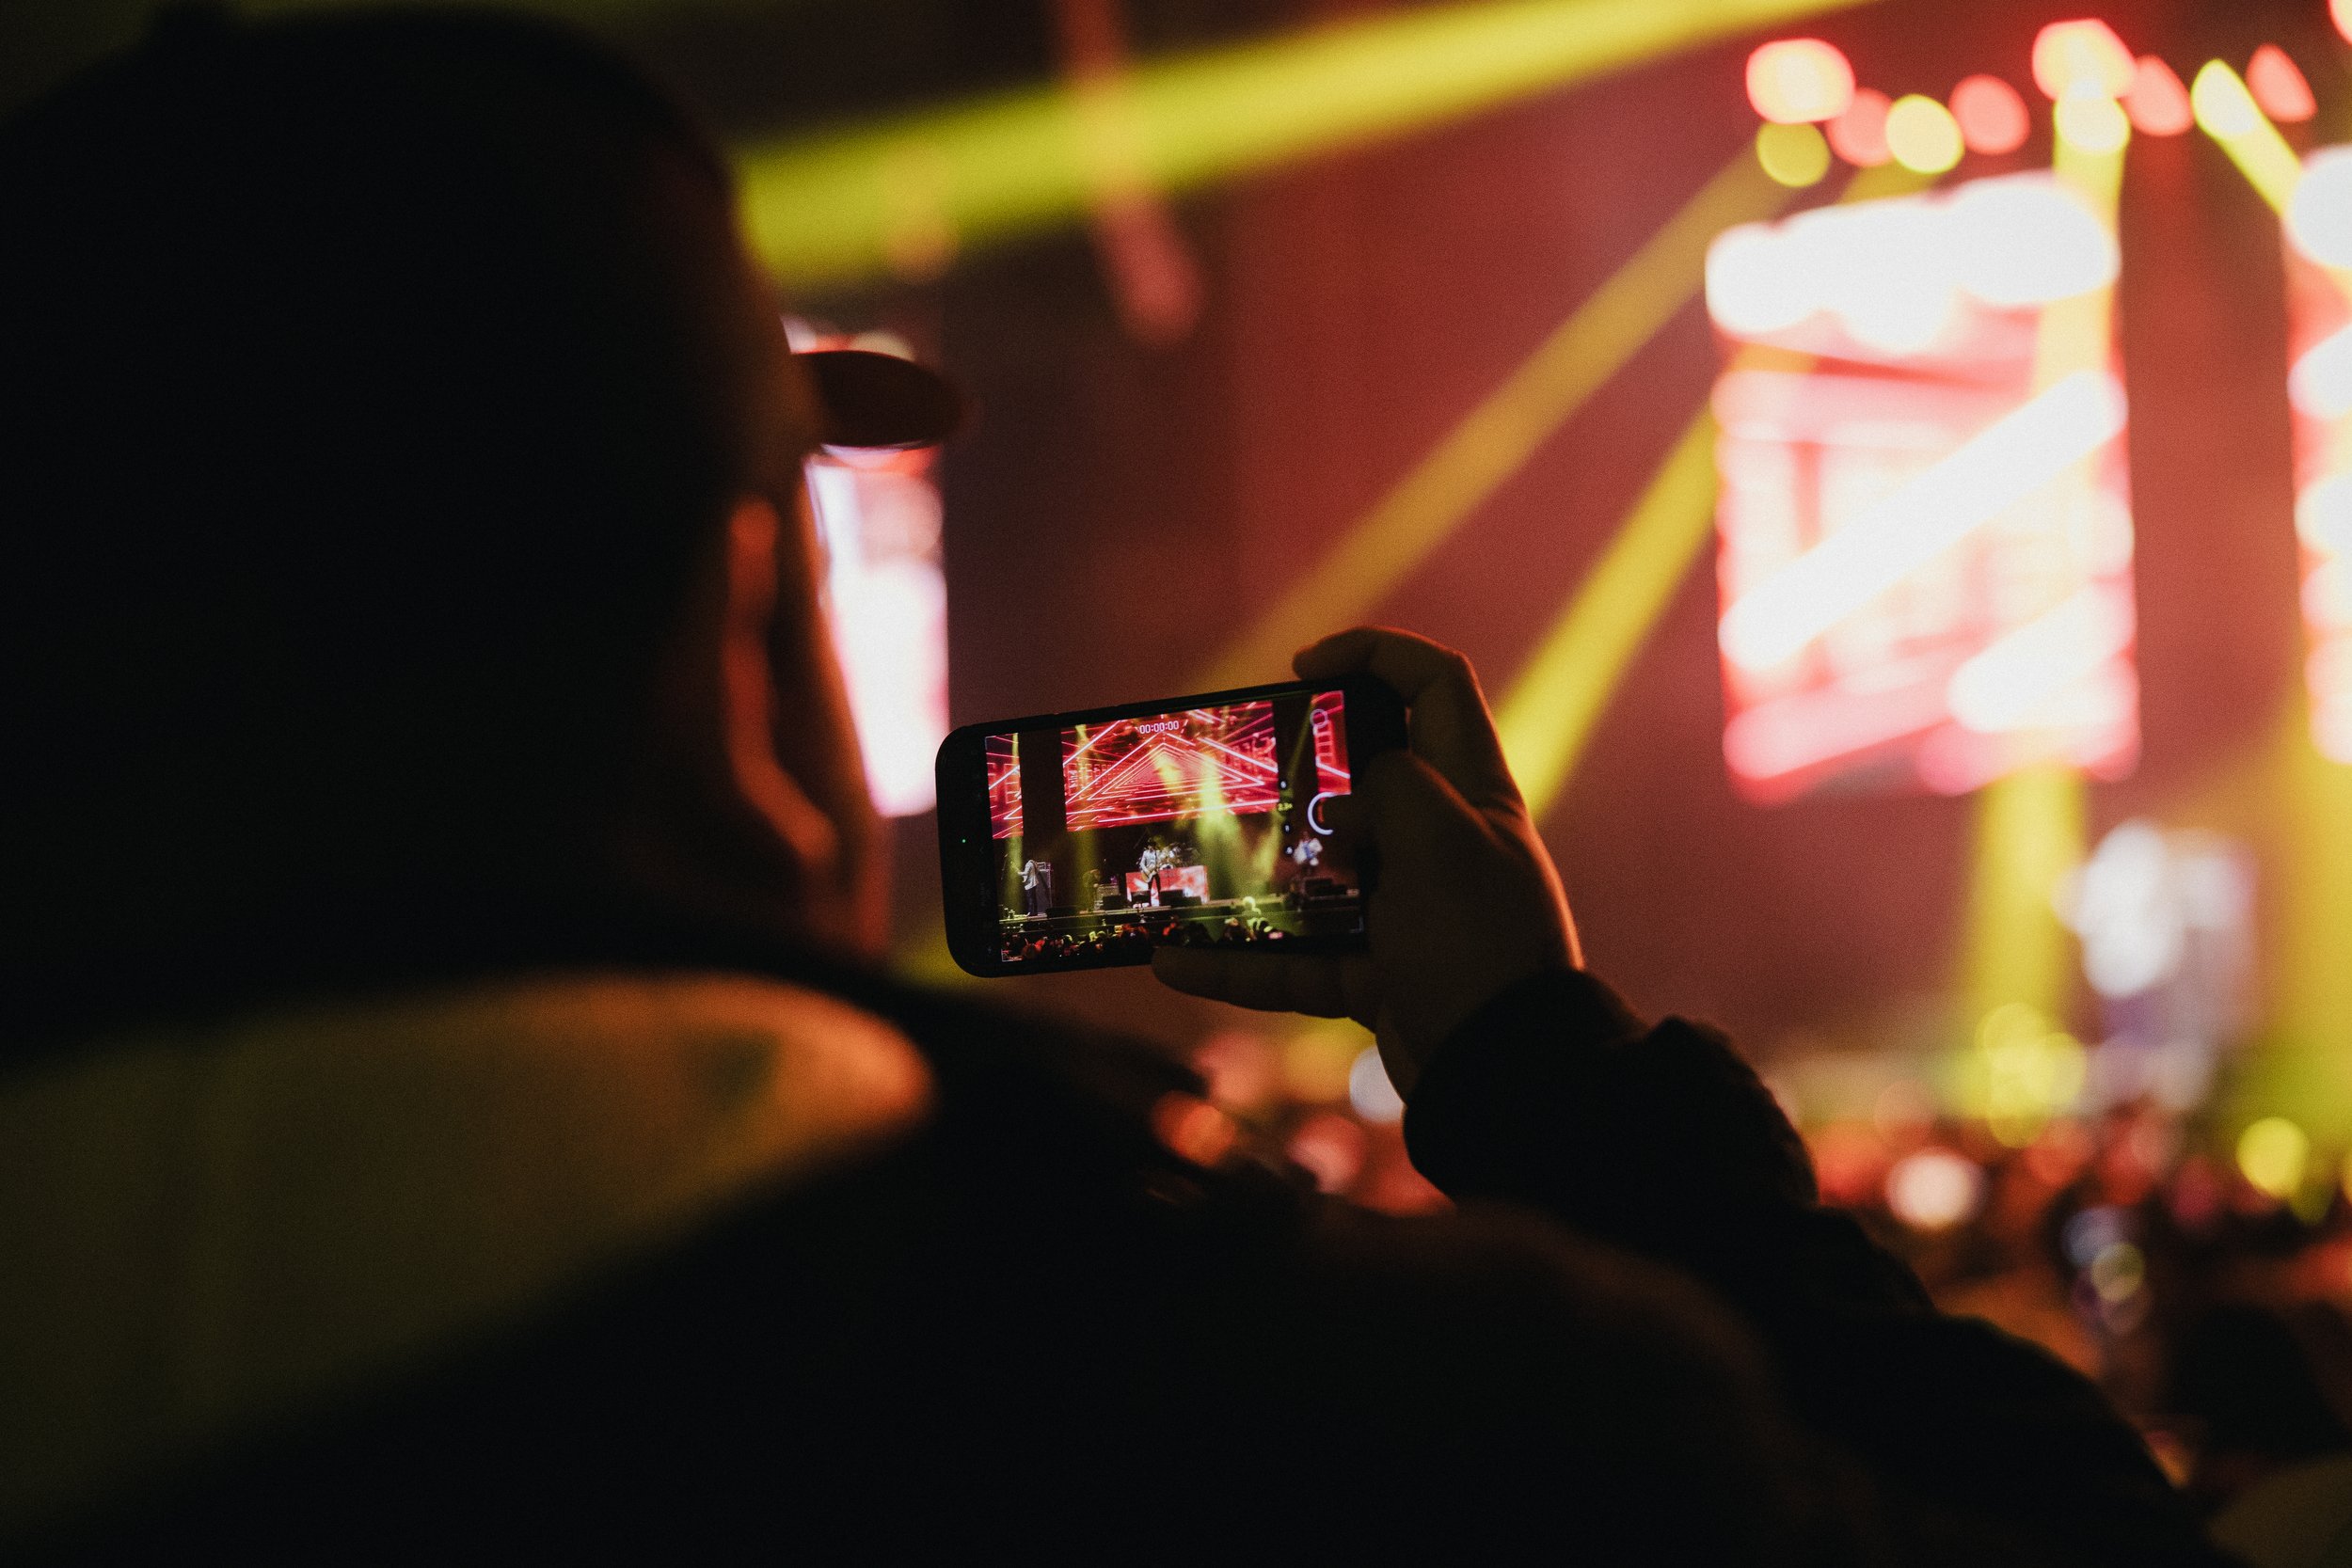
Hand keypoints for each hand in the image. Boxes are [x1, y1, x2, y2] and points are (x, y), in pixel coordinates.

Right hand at [1154, 628, 1578, 1098]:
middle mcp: (1441, 843)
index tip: (1304, 668)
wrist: (1506, 1075)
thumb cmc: (1481, 944)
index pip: (1434, 686)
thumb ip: (1390, 788)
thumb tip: (1346, 806)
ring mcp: (1407, 911)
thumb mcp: (1440, 840)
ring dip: (1249, 878)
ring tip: (1184, 871)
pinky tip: (1174, 962)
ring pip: (1314, 876)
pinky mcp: (1377, 974)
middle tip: (1238, 774)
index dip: (1375, 655)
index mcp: (1471, 791)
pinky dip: (1238, 963)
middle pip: (1360, 779)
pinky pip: (1295, 959)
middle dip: (1294, 772)